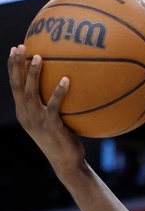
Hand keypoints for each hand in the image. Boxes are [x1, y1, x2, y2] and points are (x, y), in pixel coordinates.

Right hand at [7, 45, 83, 170]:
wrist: (66, 163)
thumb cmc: (63, 140)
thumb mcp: (53, 121)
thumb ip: (52, 105)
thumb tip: (65, 83)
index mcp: (23, 112)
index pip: (14, 86)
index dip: (13, 67)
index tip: (15, 49)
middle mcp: (26, 115)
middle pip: (17, 86)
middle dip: (16, 65)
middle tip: (20, 47)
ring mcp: (37, 121)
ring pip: (31, 93)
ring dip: (33, 74)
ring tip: (39, 57)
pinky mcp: (51, 127)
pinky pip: (54, 106)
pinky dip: (59, 92)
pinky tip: (66, 80)